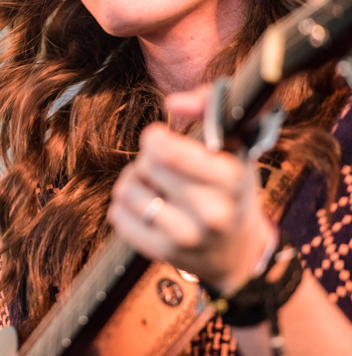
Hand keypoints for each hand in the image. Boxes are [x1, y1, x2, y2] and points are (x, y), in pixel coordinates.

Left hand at [107, 87, 272, 290]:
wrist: (237, 250)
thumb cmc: (232, 186)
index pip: (167, 151)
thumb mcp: (235, 144)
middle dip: (148, 159)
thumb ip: (209, 106)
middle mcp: (211, 212)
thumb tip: (174, 102)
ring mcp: (185, 236)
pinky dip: (123, 204)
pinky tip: (144, 205)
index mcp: (230, 179)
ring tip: (152, 185)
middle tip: (162, 166)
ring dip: (133, 181)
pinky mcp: (161, 252)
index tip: (160, 139)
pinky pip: (118, 215)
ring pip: (127, 190)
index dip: (155, 138)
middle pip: (146, 166)